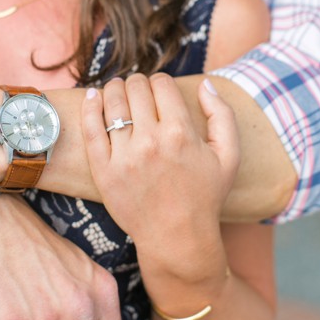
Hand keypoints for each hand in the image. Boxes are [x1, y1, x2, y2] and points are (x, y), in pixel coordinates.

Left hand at [81, 74, 238, 280]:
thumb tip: (205, 83)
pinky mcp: (104, 170)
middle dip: (139, 83)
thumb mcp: (229, 155)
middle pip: (136, 88)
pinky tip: (93, 97)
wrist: (177, 237)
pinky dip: (90, 107)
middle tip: (139, 91)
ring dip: (115, 89)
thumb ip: (222, 114)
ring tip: (118, 91)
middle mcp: (151, 141)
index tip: (160, 91)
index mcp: (182, 133)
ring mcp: (124, 156)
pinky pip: (91, 128)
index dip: (161, 82)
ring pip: (112, 102)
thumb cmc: (205, 196)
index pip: (161, 84)